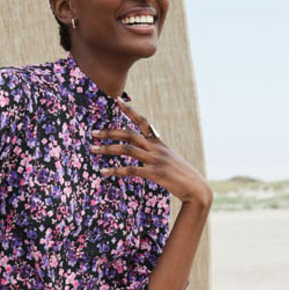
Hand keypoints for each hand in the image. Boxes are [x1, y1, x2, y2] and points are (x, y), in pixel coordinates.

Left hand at [90, 98, 213, 206]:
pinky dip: (115, 170)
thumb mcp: (169, 160)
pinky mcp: (155, 173)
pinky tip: (103, 172)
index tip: (116, 101)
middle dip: (109, 132)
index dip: (129, 111)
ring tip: (92, 149)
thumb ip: (155, 154)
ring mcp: (156, 160)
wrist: (196, 188)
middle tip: (93, 132)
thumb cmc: (181, 176)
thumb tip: (143, 152)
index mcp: (159, 143)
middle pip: (129, 134)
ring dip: (107, 148)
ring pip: (127, 149)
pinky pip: (131, 169)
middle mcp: (156, 148)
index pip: (142, 122)